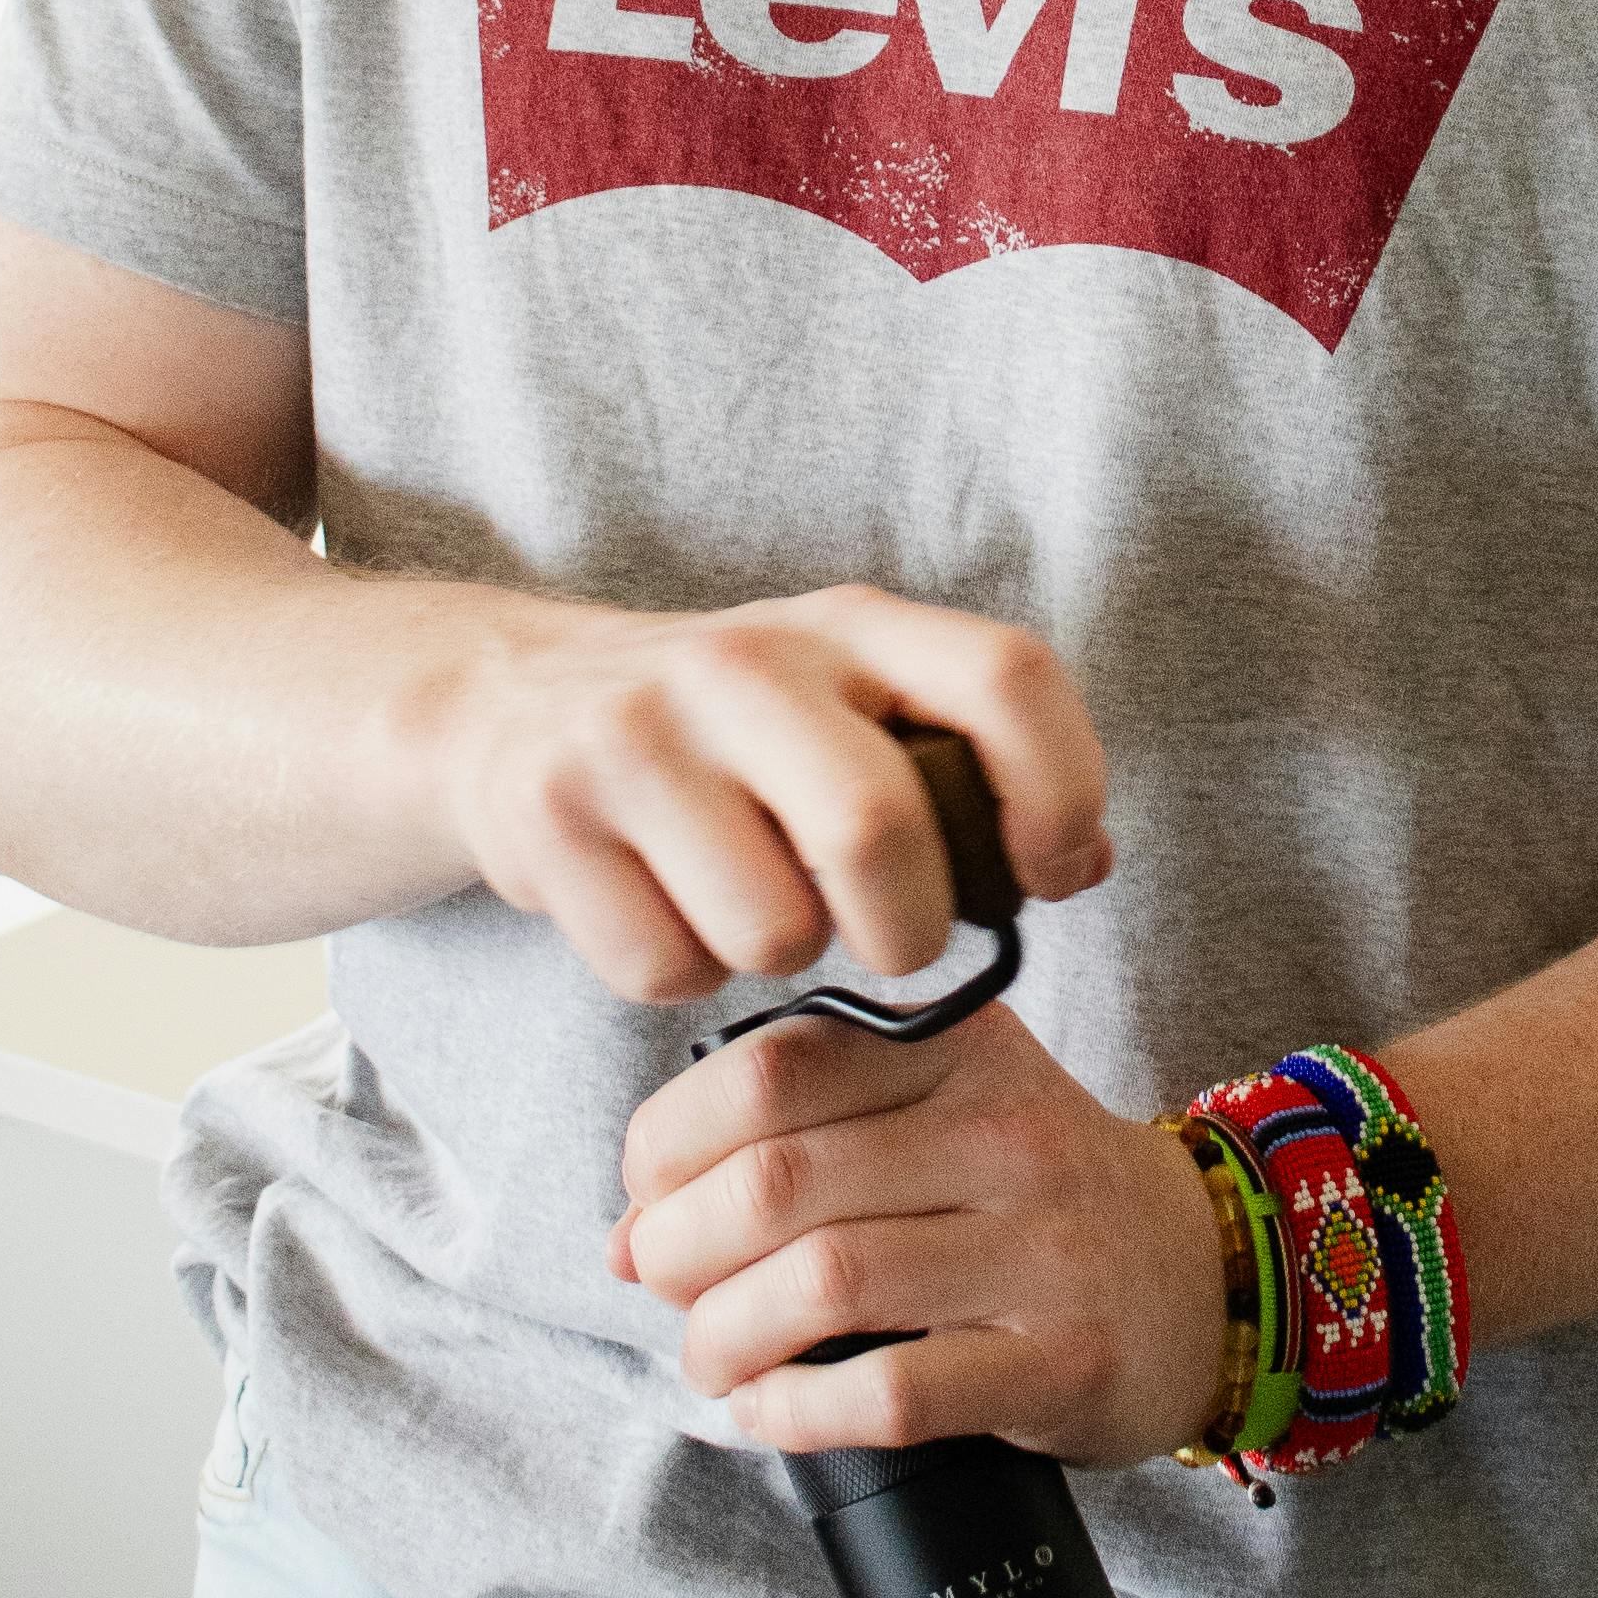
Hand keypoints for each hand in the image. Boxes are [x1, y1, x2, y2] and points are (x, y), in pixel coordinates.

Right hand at [417, 584, 1108, 1005]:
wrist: (512, 704)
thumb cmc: (734, 733)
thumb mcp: (855, 705)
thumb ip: (974, 769)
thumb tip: (1085, 862)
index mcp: (851, 625)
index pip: (1006, 677)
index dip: (1061, 789)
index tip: (1051, 873)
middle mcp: (744, 662)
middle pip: (879, 830)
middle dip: (910, 928)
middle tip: (894, 937)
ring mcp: (636, 734)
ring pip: (772, 929)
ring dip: (782, 955)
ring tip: (754, 901)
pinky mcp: (551, 815)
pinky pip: (668, 967)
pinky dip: (686, 972)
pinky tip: (668, 908)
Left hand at [610, 995, 1228, 1467]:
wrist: (1206, 1273)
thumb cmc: (1030, 1195)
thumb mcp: (934, 1115)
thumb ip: (791, 1139)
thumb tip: (626, 1236)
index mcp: (958, 1048)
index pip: (769, 1068)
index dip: (668, 1142)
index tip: (648, 1197)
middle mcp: (1002, 1133)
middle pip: (775, 1181)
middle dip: (678, 1252)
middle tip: (665, 1290)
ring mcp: (1041, 1249)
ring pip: (821, 1284)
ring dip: (723, 1339)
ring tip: (712, 1360)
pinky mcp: (1062, 1361)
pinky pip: (890, 1392)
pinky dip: (796, 1413)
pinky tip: (771, 1413)